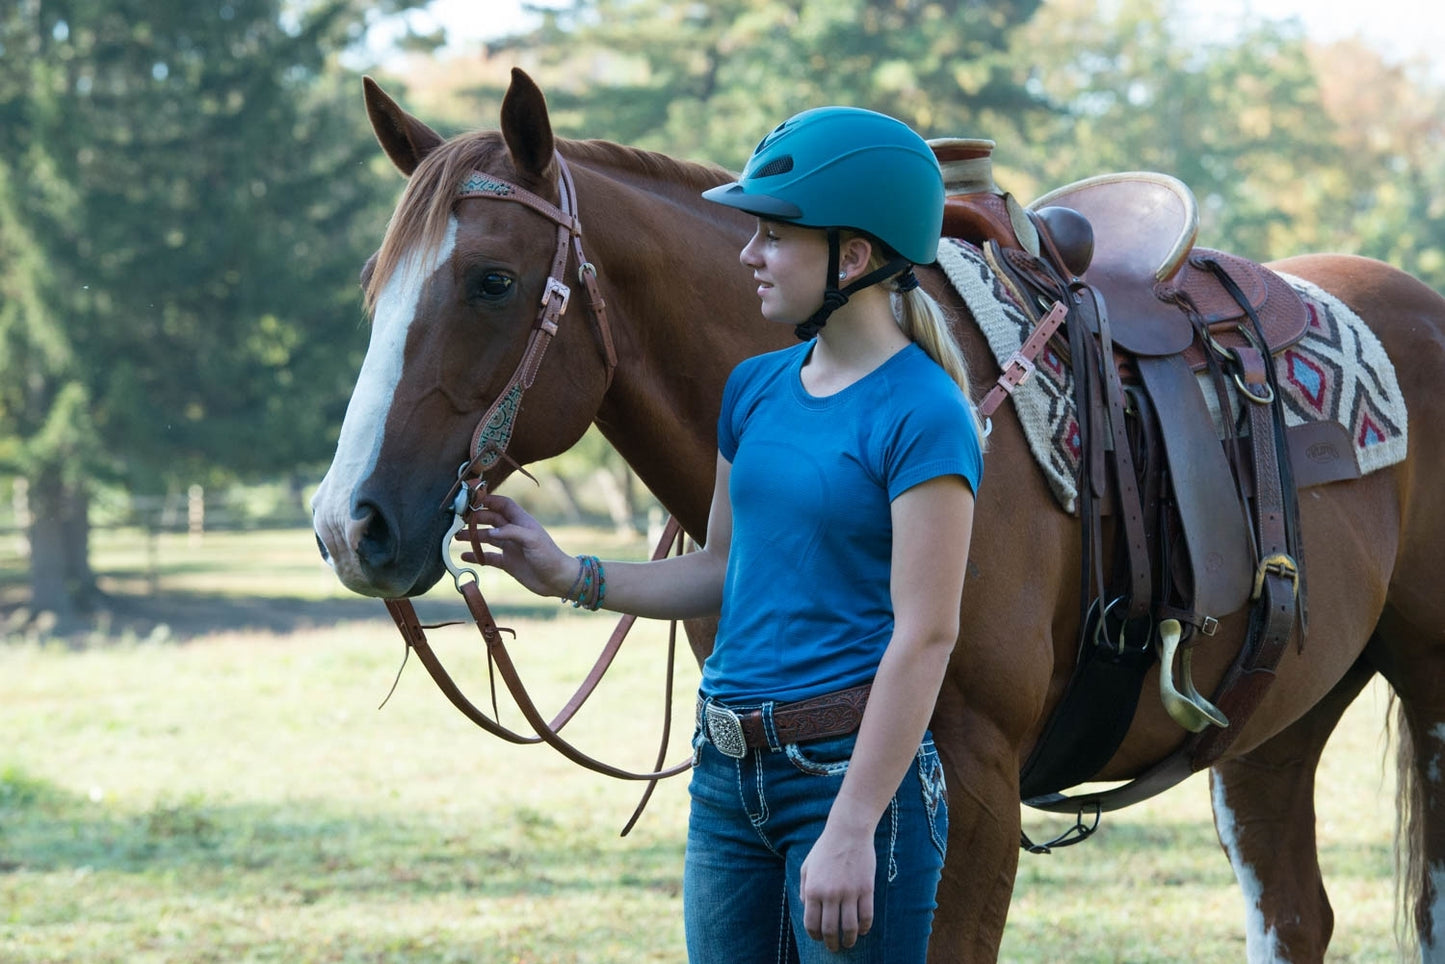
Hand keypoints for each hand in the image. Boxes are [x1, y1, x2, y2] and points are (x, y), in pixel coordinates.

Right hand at [456, 493, 576, 597]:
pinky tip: (463, 556)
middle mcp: (513, 532)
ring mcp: (509, 547)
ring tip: (456, 537)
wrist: (557, 580)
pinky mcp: (507, 563)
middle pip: (490, 520)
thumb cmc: (549, 556)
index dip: (489, 500)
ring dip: (472, 536)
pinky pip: (488, 557)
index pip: (503, 504)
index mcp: (521, 521)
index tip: (472, 501)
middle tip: (458, 522)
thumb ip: (511, 533)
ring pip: (486, 538)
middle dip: (475, 519)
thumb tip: (490, 532)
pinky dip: (476, 556)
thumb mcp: (532, 540)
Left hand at [799, 821, 875, 951]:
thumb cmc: (825, 848)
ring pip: (850, 927)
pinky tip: (862, 930)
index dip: (814, 936)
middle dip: (832, 943)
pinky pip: (866, 916)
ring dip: (849, 940)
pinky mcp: (866, 889)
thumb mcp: (807, 866)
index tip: (818, 939)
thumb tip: (805, 908)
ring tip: (849, 943)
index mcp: (813, 889)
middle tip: (834, 948)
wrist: (848, 831)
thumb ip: (803, 888)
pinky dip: (864, 928)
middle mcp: (830, 894)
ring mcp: (849, 892)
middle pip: (830, 930)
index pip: (812, 923)